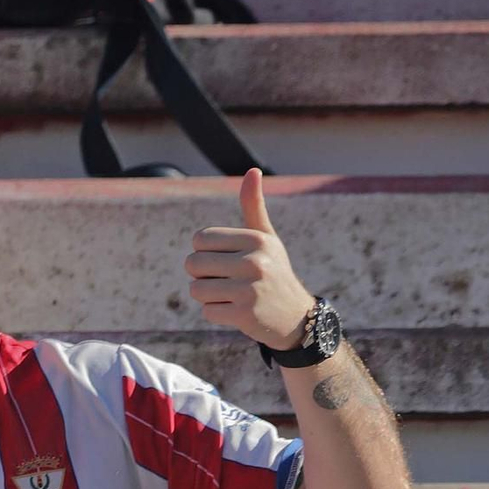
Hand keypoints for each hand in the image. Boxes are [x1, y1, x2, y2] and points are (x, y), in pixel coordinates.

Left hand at [184, 169, 315, 351]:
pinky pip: (207, 311)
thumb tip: (252, 171)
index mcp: (256, 239)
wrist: (294, 317)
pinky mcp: (244, 314)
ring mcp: (249, 289)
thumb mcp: (266, 238)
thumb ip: (253, 207)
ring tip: (230, 295)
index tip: (223, 260)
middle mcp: (254, 261)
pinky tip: (236, 310)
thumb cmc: (273, 272)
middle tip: (225, 280)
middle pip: (193, 264)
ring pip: (196, 289)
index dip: (204, 252)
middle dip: (201, 274)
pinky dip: (216, 313)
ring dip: (207, 295)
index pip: (200, 239)